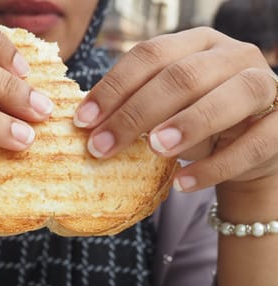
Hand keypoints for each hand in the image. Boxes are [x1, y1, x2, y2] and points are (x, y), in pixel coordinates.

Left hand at [74, 27, 277, 193]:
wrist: (248, 145)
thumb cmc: (195, 120)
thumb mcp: (164, 107)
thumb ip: (133, 107)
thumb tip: (86, 126)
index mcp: (195, 43)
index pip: (149, 55)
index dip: (113, 88)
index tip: (83, 121)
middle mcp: (232, 55)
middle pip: (183, 76)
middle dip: (136, 113)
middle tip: (101, 147)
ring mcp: (263, 85)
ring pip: (229, 97)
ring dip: (186, 125)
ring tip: (152, 150)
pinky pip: (252, 145)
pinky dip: (215, 167)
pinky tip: (182, 184)